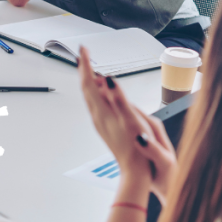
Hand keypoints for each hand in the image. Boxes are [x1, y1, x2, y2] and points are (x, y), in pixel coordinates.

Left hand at [78, 47, 176, 200]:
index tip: (84, 50)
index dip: (85, 64)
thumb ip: (120, 98)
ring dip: (88, 81)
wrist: (136, 172)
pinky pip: (96, 104)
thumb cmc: (137, 148)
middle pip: (85, 89)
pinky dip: (96, 93)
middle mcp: (98, 117)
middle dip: (84, 70)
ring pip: (89, 97)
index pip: (88, 83)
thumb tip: (109, 79)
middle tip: (84, 55)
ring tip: (90, 69)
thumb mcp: (131, 120)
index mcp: (103, 113)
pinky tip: (102, 94)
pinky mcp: (106, 127)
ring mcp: (101, 123)